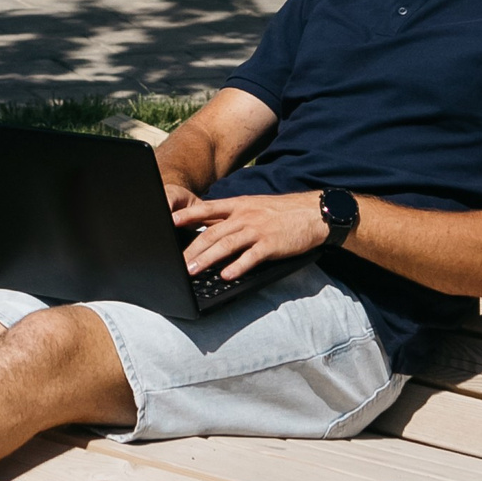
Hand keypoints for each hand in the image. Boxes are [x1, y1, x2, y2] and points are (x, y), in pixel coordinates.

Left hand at [167, 187, 327, 283]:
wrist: (313, 213)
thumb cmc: (281, 212)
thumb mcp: (254, 206)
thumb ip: (232, 216)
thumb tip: (207, 226)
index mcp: (239, 205)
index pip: (207, 209)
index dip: (187, 216)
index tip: (169, 223)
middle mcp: (245, 216)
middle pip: (212, 232)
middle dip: (192, 248)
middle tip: (177, 263)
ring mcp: (258, 230)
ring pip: (227, 245)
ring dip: (207, 259)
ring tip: (192, 271)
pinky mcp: (271, 244)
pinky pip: (251, 256)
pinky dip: (237, 266)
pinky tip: (226, 275)